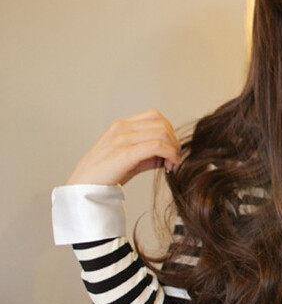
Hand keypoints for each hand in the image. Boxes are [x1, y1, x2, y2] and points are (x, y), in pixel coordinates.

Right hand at [64, 107, 182, 186]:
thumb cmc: (105, 175)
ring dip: (174, 148)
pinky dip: (170, 153)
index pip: (155, 116)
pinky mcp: (125, 153)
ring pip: (162, 133)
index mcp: (121, 125)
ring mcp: (122, 139)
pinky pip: (157, 146)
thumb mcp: (128, 158)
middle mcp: (122, 128)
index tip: (172, 148)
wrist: (83, 188)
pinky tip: (169, 165)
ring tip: (172, 163)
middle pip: (162, 123)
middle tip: (175, 158)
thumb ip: (147, 153)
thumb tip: (169, 155)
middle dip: (174, 140)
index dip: (169, 131)